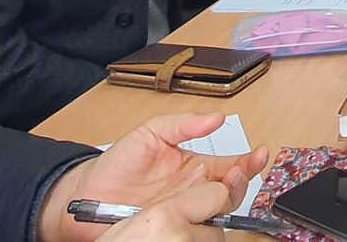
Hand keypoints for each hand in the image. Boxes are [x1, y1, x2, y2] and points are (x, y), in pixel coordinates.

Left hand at [39, 112, 269, 241]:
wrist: (86, 194)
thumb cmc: (117, 163)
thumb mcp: (149, 133)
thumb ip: (182, 123)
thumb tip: (216, 117)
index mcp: (196, 166)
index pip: (232, 164)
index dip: (248, 161)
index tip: (259, 154)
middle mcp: (195, 191)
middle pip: (231, 190)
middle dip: (240, 180)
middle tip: (235, 173)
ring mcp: (185, 212)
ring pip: (218, 211)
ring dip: (226, 200)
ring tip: (222, 186)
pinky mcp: (173, 229)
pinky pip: (195, 230)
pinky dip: (206, 224)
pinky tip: (205, 214)